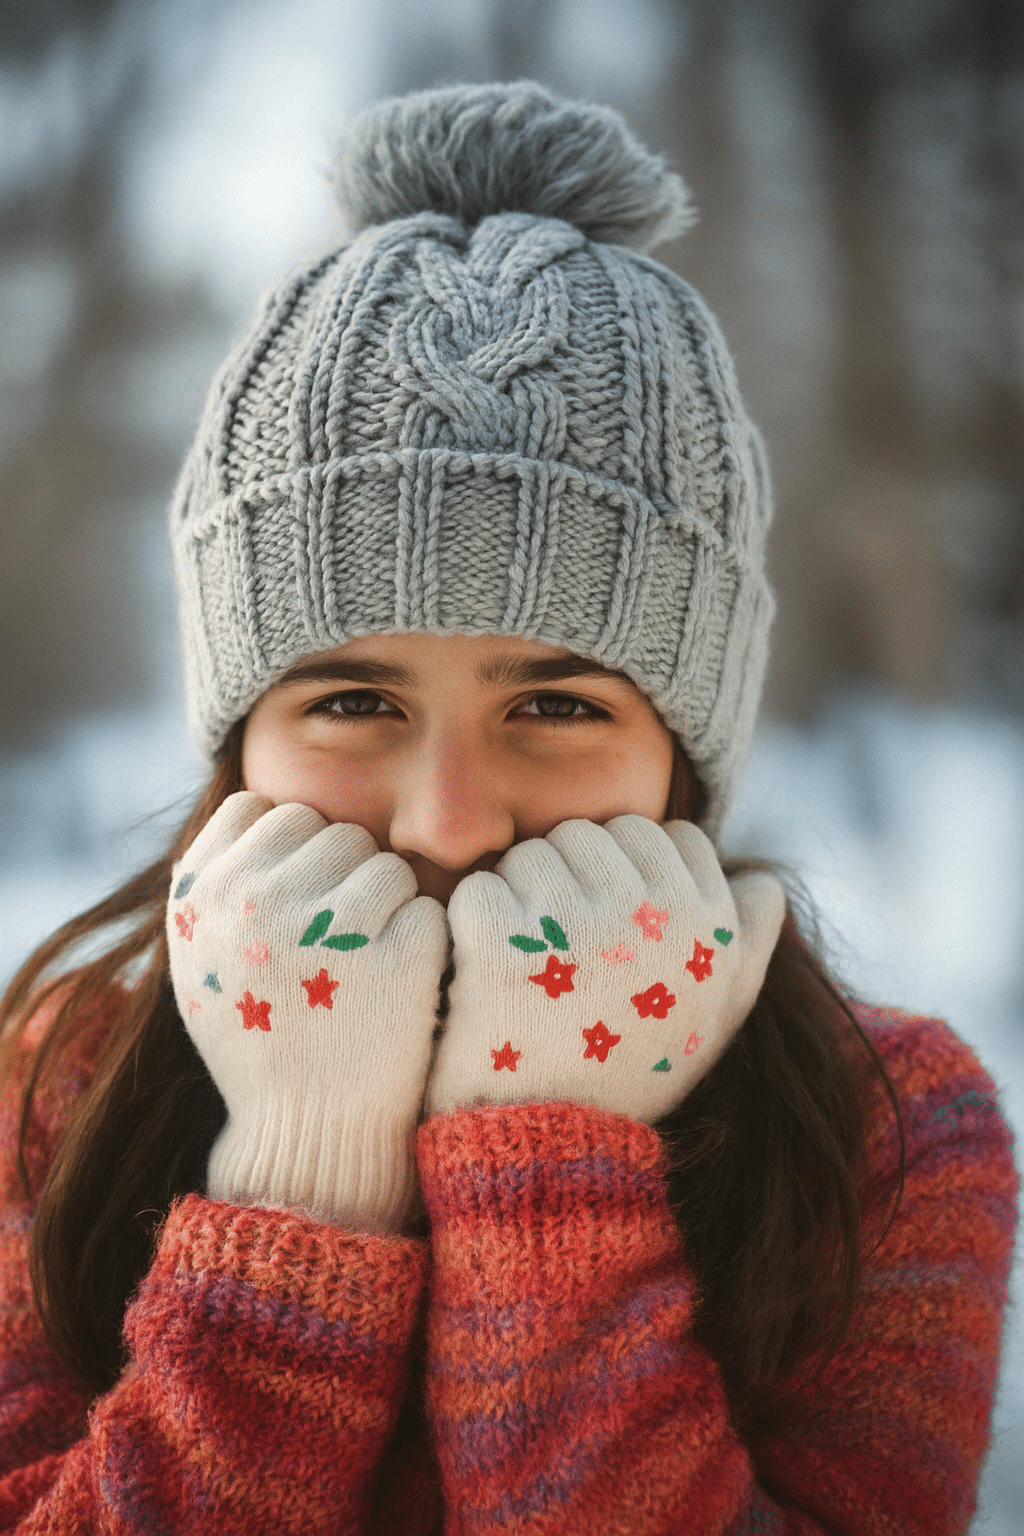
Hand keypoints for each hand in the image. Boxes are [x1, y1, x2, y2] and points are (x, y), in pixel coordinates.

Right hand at [167, 792, 447, 1230]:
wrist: (306, 1130)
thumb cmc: (260, 1035)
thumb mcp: (203, 958)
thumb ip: (216, 879)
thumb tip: (258, 807)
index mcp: (204, 894)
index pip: (266, 811)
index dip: (290, 852)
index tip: (293, 906)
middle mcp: (259, 901)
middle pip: (332, 831)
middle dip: (342, 877)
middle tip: (335, 945)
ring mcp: (332, 927)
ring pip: (384, 862)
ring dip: (386, 905)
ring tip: (362, 966)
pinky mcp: (401, 958)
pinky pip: (425, 907)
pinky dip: (420, 941)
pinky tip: (396, 986)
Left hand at [425, 816, 784, 1123]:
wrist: (549, 1149)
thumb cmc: (633, 1074)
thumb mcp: (716, 1017)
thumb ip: (748, 943)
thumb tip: (763, 884)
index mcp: (710, 925)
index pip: (665, 836)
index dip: (629, 873)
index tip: (611, 932)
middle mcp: (653, 916)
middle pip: (594, 834)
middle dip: (570, 879)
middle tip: (562, 953)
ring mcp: (575, 925)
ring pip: (533, 854)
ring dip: (519, 899)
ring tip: (529, 971)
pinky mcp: (500, 942)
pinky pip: (479, 889)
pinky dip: (472, 927)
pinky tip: (486, 978)